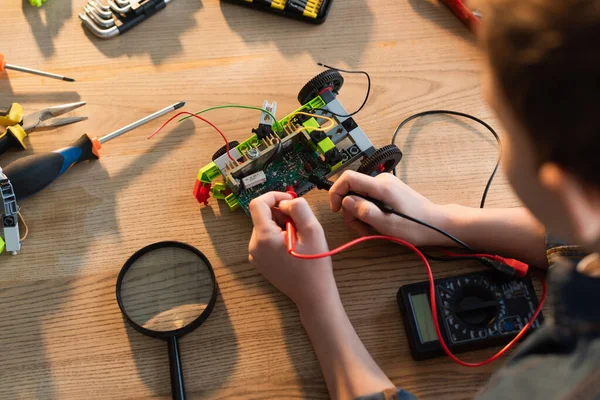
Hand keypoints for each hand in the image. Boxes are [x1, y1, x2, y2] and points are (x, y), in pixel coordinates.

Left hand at [248, 192, 338, 310]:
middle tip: (300, 225)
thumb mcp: (312, 229)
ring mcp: (255, 255)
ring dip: (281, 225)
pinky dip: (279, 236)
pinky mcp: (260, 262)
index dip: (274, 196)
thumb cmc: (314, 264)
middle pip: (263, 216)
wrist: (313, 295)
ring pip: (265, 227)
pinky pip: (266, 240)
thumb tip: (285, 202)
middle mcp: (254, 246)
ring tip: (298, 239)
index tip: (290, 200)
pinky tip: (293, 248)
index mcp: (263, 237)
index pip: (258, 203)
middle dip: (281, 214)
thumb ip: (298, 208)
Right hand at [329, 171, 449, 245]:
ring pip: (359, 196)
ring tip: (372, 229)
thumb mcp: (388, 225)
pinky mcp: (387, 190)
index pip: (348, 178)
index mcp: (381, 186)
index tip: (335, 210)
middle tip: (362, 229)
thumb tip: (346, 201)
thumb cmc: (415, 227)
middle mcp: (381, 180)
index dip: (336, 192)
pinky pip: (368, 198)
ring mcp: (385, 184)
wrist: (437, 223)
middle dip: (351, 211)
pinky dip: (368, 211)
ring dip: (360, 214)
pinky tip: (377, 223)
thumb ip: (365, 212)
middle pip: (352, 190)